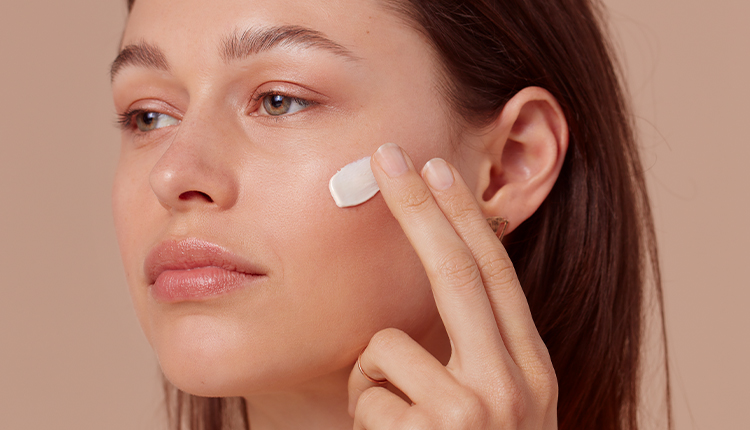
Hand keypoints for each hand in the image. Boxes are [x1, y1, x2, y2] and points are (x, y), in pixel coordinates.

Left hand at [347, 143, 557, 428]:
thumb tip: (443, 292)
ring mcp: (472, 412)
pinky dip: (366, 416)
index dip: (464, 216)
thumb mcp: (506, 407)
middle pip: (457, 270)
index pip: (496, 274)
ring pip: (387, 346)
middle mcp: (513, 385)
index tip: (438, 171)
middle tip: (386, 157)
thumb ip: (485, 357)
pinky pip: (368, 396)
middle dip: (417, 206)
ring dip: (373, 378)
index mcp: (533, 371)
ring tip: (394, 421)